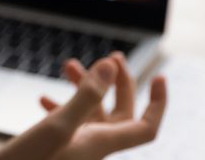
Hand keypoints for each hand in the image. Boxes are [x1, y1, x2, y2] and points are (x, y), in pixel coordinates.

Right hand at [0, 52, 166, 159]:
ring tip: (69, 64)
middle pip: (122, 113)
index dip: (159, 104)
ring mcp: (76, 148)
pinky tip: (43, 97)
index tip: (161, 76)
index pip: (146, 127)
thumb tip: (110, 65)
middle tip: (111, 56)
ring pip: (93, 113)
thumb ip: (86, 96)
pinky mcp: (58, 149)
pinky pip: (70, 123)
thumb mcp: (58, 126)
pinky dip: (61, 105)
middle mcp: (95, 146)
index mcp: (102, 143)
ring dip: (85, 88)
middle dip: (119, 83)